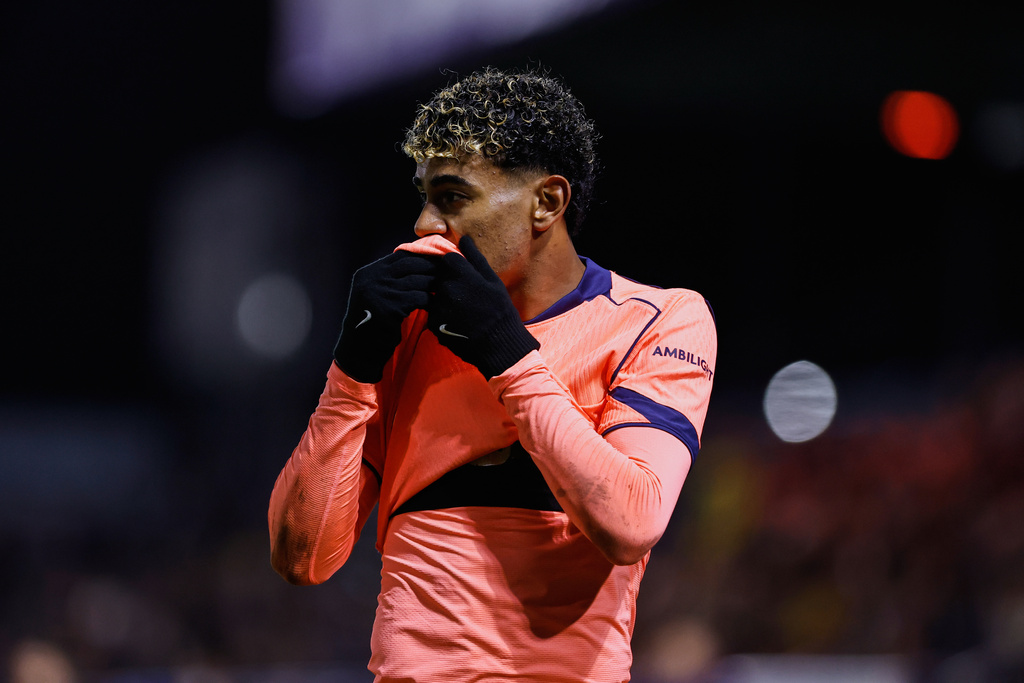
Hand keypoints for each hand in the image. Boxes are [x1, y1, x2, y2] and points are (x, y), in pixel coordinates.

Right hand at [334, 250, 438, 382]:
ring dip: (434, 284)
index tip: (437, 261)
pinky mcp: (390, 308)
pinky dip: (431, 301)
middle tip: (447, 273)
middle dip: (431, 268)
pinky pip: (419, 298)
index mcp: (368, 273)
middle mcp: (372, 279)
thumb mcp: (374, 294)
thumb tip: (418, 263)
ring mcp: (380, 292)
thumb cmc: (373, 323)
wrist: (360, 350)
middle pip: (410, 264)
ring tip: (445, 289)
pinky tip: (437, 305)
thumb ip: (389, 279)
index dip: (421, 256)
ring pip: (417, 280)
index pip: (400, 255)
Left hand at [428, 236, 539, 378]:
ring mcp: (438, 306)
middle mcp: (445, 288)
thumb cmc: (500, 310)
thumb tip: (463, 238)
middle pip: (438, 276)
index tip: (463, 276)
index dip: (454, 266)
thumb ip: (475, 258)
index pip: (446, 259)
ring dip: (443, 299)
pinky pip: (433, 312)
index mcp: (461, 274)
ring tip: (462, 311)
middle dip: (448, 282)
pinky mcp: (433, 323)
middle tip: (465, 296)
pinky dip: (442, 315)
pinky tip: (457, 322)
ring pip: (435, 294)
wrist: (499, 345)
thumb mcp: (493, 281)